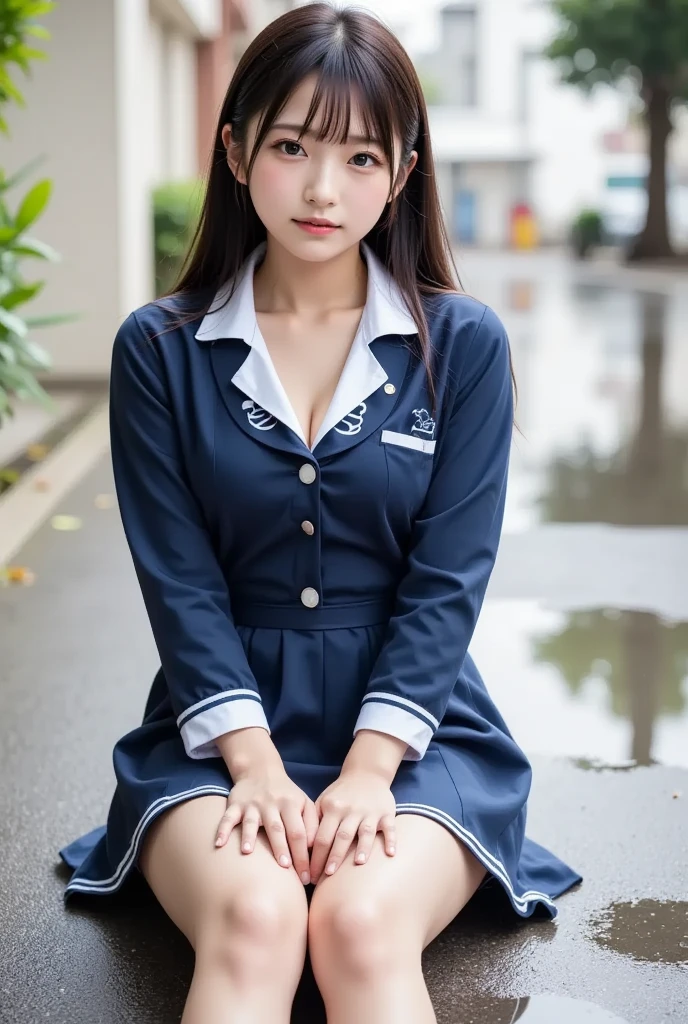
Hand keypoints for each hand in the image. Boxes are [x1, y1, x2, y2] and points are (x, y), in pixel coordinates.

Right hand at [215, 769, 318, 884]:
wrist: (261, 770)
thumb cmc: (287, 795)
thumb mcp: (304, 803)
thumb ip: (312, 824)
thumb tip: (314, 849)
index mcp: (291, 804)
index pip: (299, 832)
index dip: (303, 854)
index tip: (306, 877)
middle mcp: (272, 804)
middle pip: (277, 828)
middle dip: (281, 848)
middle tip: (285, 869)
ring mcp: (252, 804)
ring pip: (251, 821)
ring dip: (248, 836)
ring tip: (247, 851)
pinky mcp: (236, 805)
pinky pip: (228, 817)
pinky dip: (223, 829)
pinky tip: (219, 844)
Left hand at [309, 769, 396, 883]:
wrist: (366, 774)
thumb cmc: (341, 794)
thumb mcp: (323, 801)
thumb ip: (314, 823)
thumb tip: (305, 850)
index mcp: (333, 807)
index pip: (322, 837)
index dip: (316, 858)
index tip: (312, 876)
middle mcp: (351, 810)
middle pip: (342, 837)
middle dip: (334, 858)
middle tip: (327, 877)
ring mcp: (370, 811)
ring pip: (365, 832)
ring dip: (362, 848)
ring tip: (358, 864)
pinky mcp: (386, 812)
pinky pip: (389, 827)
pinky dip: (391, 840)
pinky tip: (390, 853)